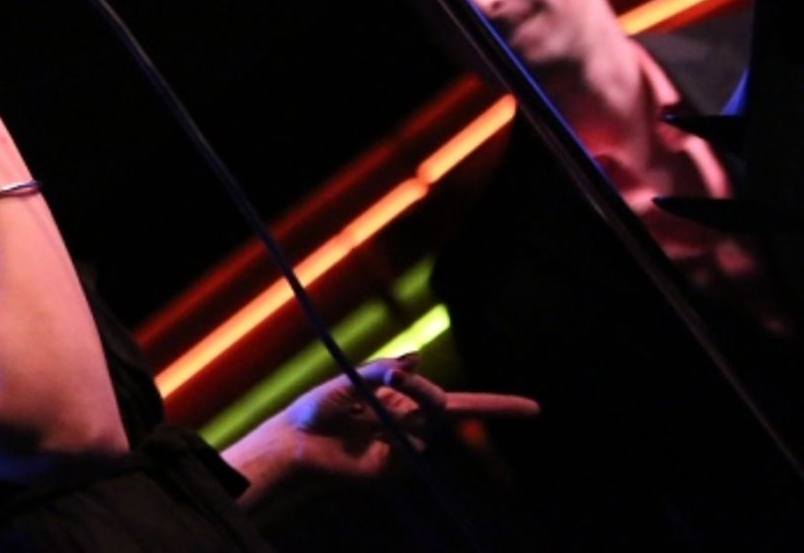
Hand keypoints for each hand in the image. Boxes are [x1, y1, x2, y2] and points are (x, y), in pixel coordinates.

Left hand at [283, 354, 539, 481]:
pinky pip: (408, 454)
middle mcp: (410, 422)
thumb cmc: (319, 407)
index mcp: (403, 398)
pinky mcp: (394, 471)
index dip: (498, 406)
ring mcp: (404, 449)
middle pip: (446, 409)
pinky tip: (366, 441)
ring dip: (399, 416)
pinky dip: (392, 442)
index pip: (454, 400)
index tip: (534, 409)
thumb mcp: (348, 380)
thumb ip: (382, 372)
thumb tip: (415, 360)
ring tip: (363, 418)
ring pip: (425, 431)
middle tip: (411, 383)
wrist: (297, 444)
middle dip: (448, 398)